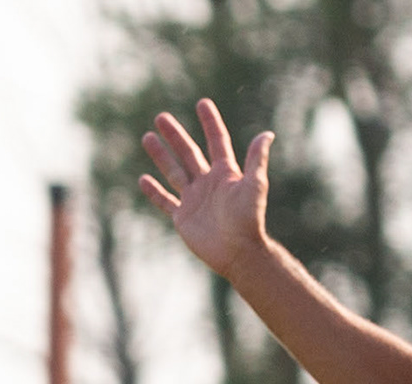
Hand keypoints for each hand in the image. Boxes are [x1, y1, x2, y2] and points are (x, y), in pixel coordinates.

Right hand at [138, 99, 273, 278]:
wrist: (239, 253)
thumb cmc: (249, 219)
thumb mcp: (255, 185)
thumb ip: (256, 159)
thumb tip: (267, 134)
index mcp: (226, 175)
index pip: (217, 142)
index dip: (210, 123)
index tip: (202, 103)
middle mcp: (208, 184)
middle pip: (189, 154)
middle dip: (176, 136)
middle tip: (161, 117)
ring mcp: (194, 200)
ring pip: (174, 172)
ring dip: (161, 155)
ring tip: (147, 137)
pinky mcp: (184, 218)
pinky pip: (165, 201)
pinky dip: (154, 191)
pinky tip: (143, 179)